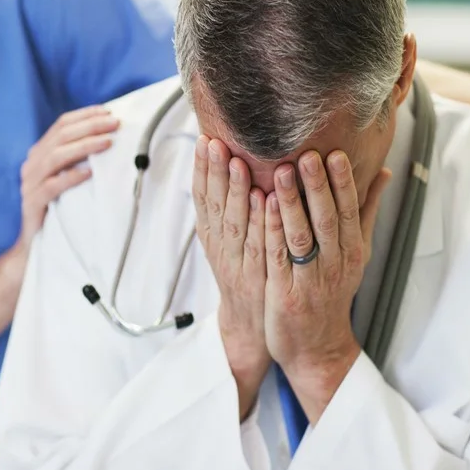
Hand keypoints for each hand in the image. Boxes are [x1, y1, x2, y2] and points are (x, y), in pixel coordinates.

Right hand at [19, 106, 118, 247]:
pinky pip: (52, 186)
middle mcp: (31, 164)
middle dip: (90, 126)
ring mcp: (30, 183)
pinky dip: (71, 177)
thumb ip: (76, 158)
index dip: (84, 115)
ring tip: (107, 143)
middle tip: (114, 124)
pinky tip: (89, 172)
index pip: (61, 125)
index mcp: (39, 153)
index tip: (108, 111)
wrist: (33, 243)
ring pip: (56, 157)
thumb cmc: (57, 206)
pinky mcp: (32, 203)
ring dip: (84, 147)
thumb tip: (108, 137)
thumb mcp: (65, 177)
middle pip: (61, 137)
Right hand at [192, 136, 268, 418]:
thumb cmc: (245, 277)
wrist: (251, 328)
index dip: (201, 170)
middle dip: (214, 172)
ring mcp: (239, 264)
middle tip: (215, 143)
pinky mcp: (259, 278)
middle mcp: (222, 248)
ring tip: (239, 163)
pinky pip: (261, 247)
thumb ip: (227, 209)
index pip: (203, 199)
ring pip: (235, 223)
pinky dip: (262, 223)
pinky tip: (268, 202)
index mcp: (213, 238)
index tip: (203, 141)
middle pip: (215, 206)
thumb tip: (227, 168)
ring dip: (236, 192)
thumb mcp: (229, 243)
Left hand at [264, 151, 389, 420]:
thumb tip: (383, 170)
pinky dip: (271, 232)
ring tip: (280, 172)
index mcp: (352, 251)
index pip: (350, 211)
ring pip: (301, 236)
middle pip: (327, 220)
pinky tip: (262, 207)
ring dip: (291, 203)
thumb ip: (366, 210)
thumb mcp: (356, 252)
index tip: (336, 153)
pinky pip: (278, 258)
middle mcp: (335, 264)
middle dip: (318, 187)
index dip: (343, 183)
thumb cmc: (333, 290)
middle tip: (308, 154)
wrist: (317, 347)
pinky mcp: (285, 294)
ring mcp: (310, 280)